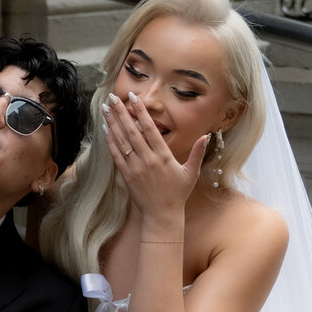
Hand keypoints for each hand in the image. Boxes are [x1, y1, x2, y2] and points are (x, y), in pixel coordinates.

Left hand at [102, 91, 207, 225]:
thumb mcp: (191, 173)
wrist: (162, 215)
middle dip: (121, 113)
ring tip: (105, 108)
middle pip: (132, 131)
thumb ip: (197, 153)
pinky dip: (110, 142)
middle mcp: (148, 160)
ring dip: (112, 123)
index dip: (141, 112)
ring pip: (122, 141)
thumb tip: (207, 136)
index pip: (150, 129)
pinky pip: (116, 155)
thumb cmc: (178, 194)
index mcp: (163, 156)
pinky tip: (105, 129)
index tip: (133, 98)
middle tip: (113, 97)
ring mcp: (135, 167)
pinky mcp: (127, 176)